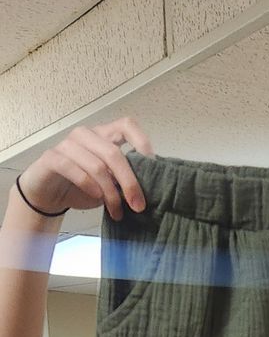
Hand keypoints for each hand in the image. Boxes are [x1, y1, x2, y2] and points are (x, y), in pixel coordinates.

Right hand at [18, 117, 153, 220]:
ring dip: (110, 193)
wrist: (48, 194)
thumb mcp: (109, 184)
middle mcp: (86, 135)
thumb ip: (123, 179)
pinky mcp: (52, 157)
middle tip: (138, 205)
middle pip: (113, 153)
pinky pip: (73, 169)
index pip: (126, 125)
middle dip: (129, 182)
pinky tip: (96, 198)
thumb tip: (147, 188)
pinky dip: (88, 185)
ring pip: (96, 165)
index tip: (152, 165)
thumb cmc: (82, 186)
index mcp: (103, 135)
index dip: (141, 141)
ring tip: (116, 211)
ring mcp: (68, 144)